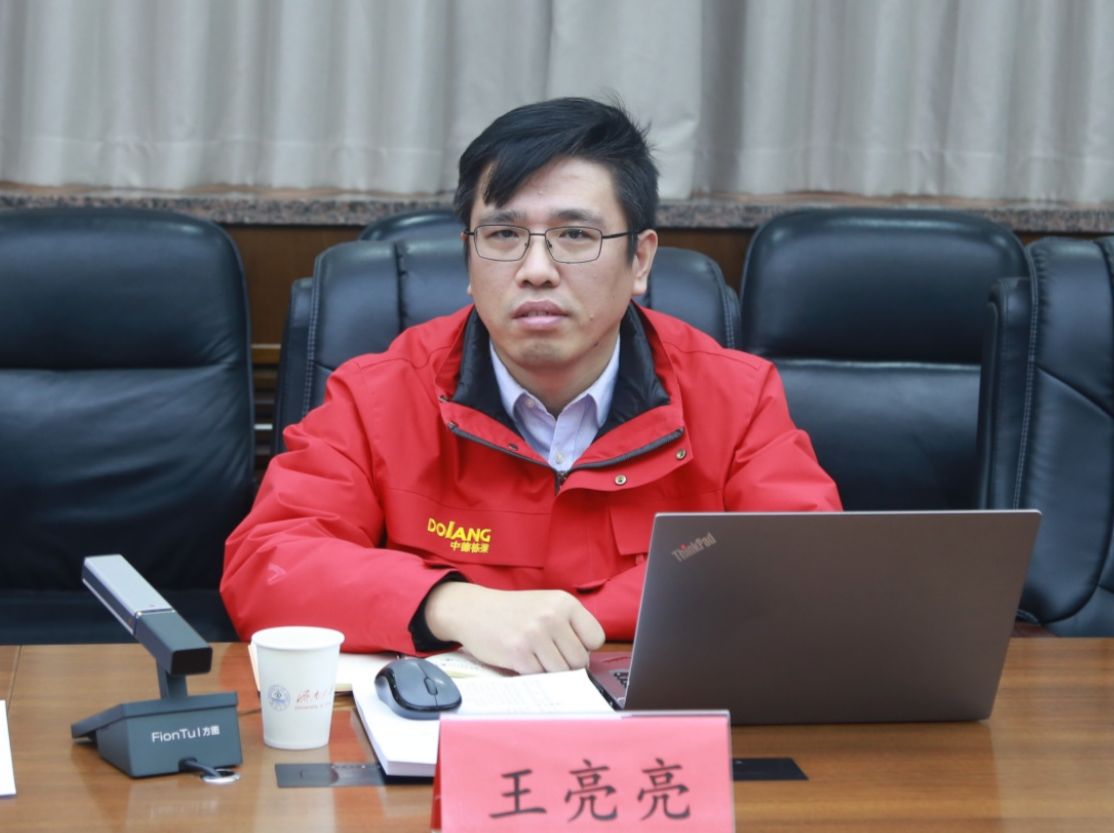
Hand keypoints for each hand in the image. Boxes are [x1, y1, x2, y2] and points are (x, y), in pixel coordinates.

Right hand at [423, 583, 604, 674]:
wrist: (473, 610)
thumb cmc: (514, 611)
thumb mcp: (546, 605)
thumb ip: (569, 625)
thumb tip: (587, 660)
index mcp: (564, 602)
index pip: (596, 638)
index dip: (584, 647)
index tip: (569, 646)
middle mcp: (551, 616)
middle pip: (579, 660)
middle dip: (567, 664)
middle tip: (549, 655)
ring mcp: (534, 635)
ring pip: (561, 671)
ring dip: (549, 670)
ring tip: (535, 656)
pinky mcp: (518, 653)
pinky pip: (539, 676)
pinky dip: (532, 673)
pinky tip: (522, 659)